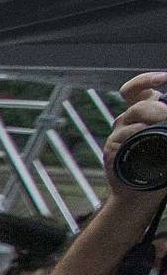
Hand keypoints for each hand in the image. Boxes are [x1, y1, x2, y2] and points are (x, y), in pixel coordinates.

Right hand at [106, 70, 166, 191]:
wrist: (139, 196)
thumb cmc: (158, 170)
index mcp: (143, 115)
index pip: (140, 89)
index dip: (148, 79)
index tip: (165, 78)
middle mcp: (129, 120)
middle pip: (139, 99)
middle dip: (157, 104)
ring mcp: (119, 133)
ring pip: (133, 113)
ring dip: (152, 115)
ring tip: (162, 125)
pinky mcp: (112, 148)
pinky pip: (123, 134)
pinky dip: (136, 132)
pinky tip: (144, 136)